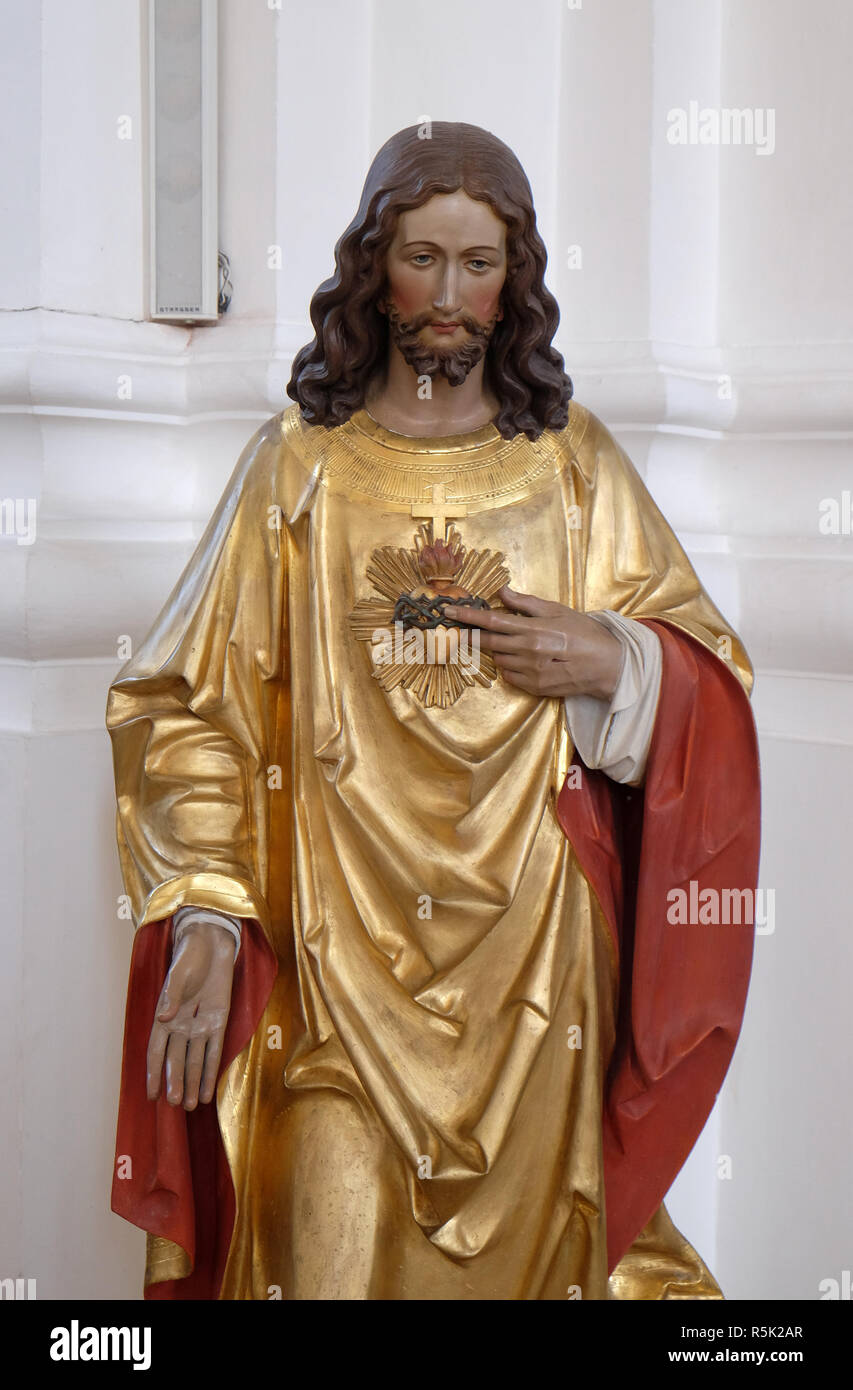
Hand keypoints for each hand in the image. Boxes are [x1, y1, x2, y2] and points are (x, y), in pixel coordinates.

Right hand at [147, 920, 235, 1109]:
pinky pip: (215, 1050)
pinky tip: (208, 1091)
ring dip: (193, 1082)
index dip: (153, 1072)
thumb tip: (164, 1018)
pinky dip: (212, 1071)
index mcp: (165, 1016)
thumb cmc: (189, 956)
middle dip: (176, 1081)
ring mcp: (200, 1025)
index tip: (151, 1095)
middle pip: (177, 1059)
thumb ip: (172, 995)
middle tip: (176, 1104)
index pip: (156, 1050)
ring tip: (191, 1106)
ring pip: (195, 1060)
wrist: (211, 942)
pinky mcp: (219, 1022)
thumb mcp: (179, 973)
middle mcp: (181, 1026)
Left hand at [443, 585, 623, 700]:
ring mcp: (530, 672)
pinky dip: (511, 667)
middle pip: (488, 642)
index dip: (468, 616)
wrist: (608, 666)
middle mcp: (528, 651)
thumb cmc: (586, 634)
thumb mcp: (559, 611)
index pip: (492, 620)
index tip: (449, 612)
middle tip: (460, 632)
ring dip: (498, 651)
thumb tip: (502, 591)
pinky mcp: (534, 688)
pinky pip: (510, 676)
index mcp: (533, 629)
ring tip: (516, 645)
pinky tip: (525, 660)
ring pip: (499, 659)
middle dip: (471, 636)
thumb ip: (527, 604)